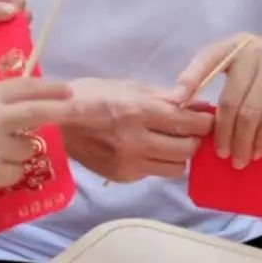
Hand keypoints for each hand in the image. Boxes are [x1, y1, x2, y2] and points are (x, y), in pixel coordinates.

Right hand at [0, 79, 74, 191]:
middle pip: (39, 112)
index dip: (50, 87)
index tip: (69, 89)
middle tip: (82, 108)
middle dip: (64, 110)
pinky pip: (16, 171)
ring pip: (27, 147)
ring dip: (21, 147)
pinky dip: (11, 168)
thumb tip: (29, 102)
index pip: (26, 87)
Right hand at [61, 78, 212, 182]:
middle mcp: (137, 140)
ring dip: (179, 155)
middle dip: (195, 139)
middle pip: (188, 149)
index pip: (189, 123)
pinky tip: (147, 149)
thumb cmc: (91, 95)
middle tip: (190, 130)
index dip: (205, 122)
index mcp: (139, 110)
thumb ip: (163, 97)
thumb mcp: (127, 86)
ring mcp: (129, 162)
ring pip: (177, 167)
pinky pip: (155, 173)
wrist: (55, 122)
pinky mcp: (123, 176)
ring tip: (170, 142)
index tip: (206, 118)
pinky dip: (158, 162)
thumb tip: (195, 103)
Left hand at [175, 34, 261, 168]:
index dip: (190, 80)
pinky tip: (258, 152)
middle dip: (222, 132)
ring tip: (238, 160)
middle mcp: (254, 52)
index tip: (175, 103)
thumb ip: (234, 81)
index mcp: (238, 45)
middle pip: (229, 99)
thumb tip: (202, 119)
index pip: (207, 58)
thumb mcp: (258, 63)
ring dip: (241, 142)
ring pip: (248, 114)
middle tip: (220, 153)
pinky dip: (261, 141)